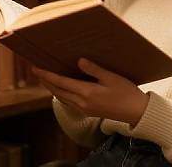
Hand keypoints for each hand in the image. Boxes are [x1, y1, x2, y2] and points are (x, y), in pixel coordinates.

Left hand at [31, 58, 149, 126]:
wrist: (135, 112)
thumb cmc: (126, 92)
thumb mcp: (111, 77)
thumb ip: (94, 69)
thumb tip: (79, 61)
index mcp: (87, 93)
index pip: (61, 83)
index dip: (47, 75)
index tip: (36, 68)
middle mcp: (82, 102)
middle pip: (57, 91)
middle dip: (46, 81)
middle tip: (37, 70)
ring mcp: (85, 108)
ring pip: (62, 97)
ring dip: (52, 87)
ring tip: (46, 77)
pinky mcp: (89, 110)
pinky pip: (69, 101)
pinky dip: (61, 93)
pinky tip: (62, 88)